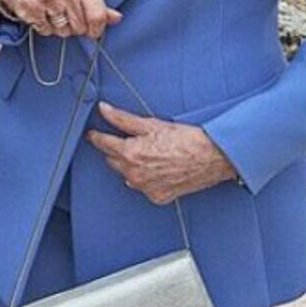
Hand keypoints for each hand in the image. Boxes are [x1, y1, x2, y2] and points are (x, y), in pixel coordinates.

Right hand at [0, 0, 121, 39]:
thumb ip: (98, 5)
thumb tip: (117, 18)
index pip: (98, 15)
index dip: (96, 29)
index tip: (92, 31)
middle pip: (80, 27)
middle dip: (74, 28)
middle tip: (65, 16)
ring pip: (63, 31)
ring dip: (58, 28)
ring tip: (52, 14)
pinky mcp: (32, 6)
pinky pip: (46, 30)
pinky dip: (43, 27)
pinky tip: (40, 15)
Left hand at [87, 102, 237, 202]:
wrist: (212, 157)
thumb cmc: (187, 140)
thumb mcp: (152, 124)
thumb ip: (123, 119)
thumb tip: (105, 110)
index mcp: (131, 154)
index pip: (103, 144)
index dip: (96, 137)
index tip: (93, 134)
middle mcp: (135, 175)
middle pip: (113, 161)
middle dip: (116, 150)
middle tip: (128, 140)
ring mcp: (146, 188)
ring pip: (126, 174)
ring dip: (130, 164)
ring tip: (147, 152)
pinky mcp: (158, 196)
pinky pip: (142, 186)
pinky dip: (145, 177)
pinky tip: (156, 167)